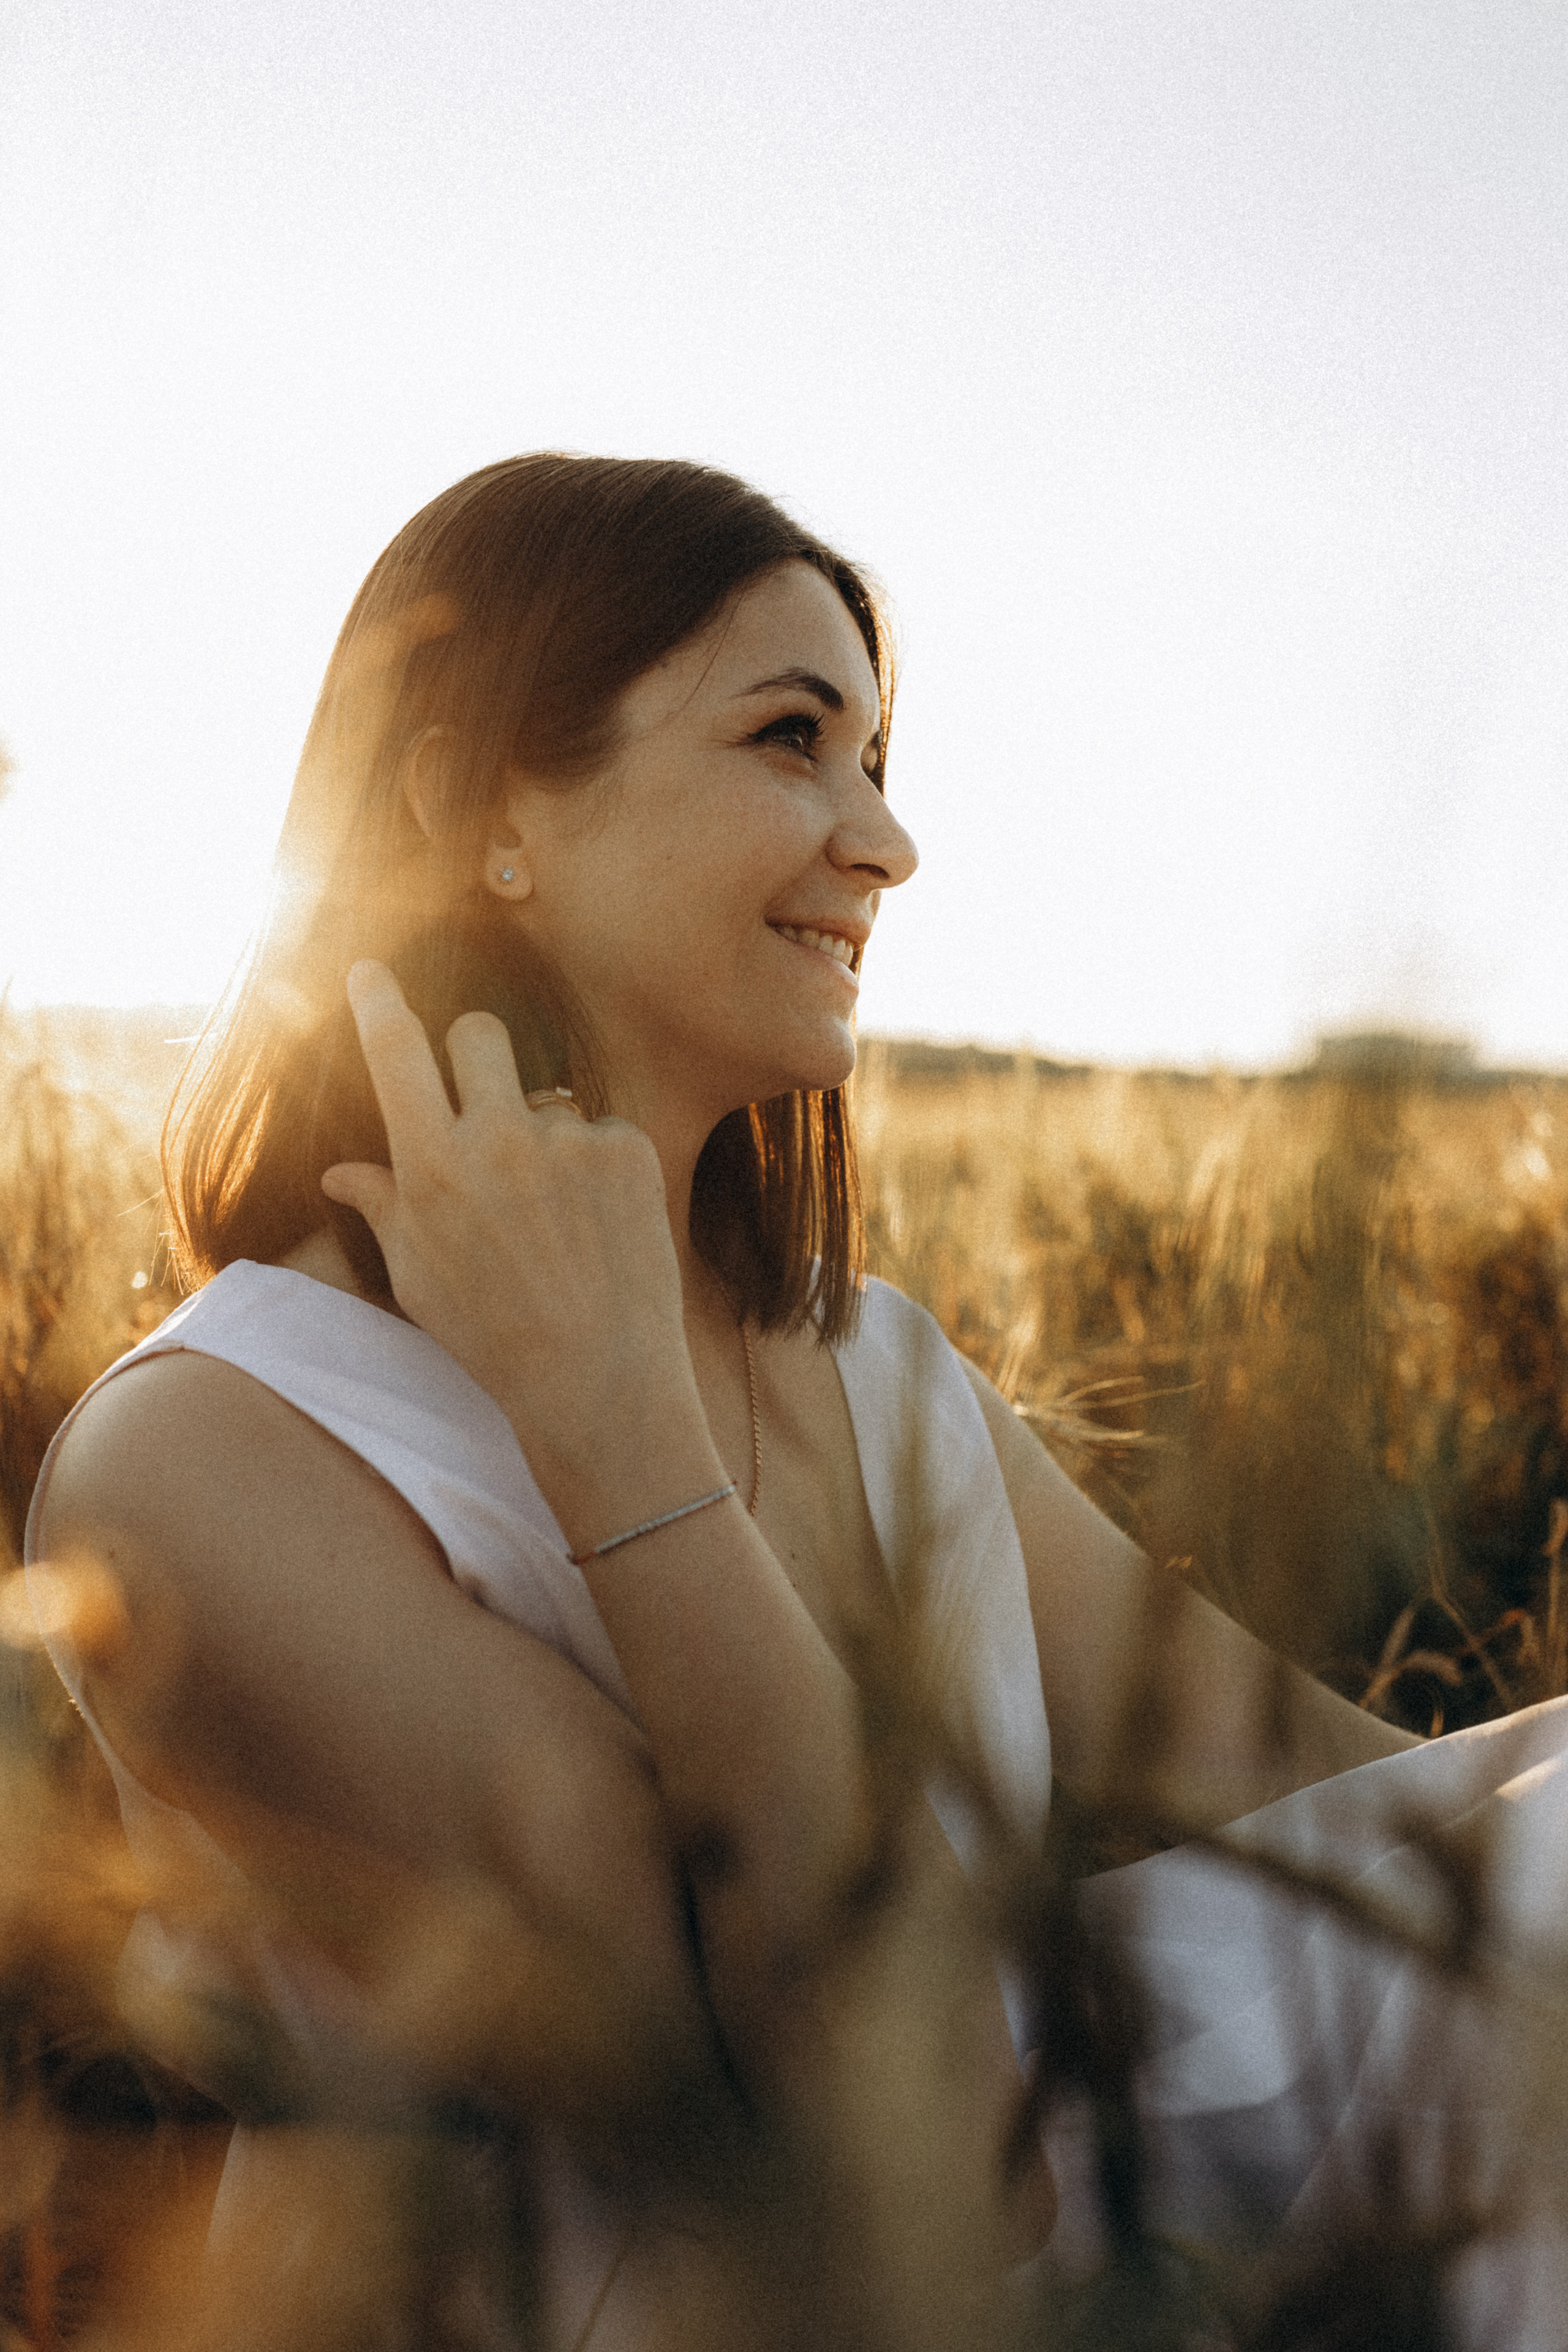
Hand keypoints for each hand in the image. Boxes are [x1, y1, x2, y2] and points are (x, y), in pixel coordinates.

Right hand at [320, 963, 719, 1549]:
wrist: (598, 1383)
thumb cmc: (494, 1337)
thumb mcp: (419, 1277)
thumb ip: (384, 1208)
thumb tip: (339, 1172)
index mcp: (432, 1167)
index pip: (396, 1053)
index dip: (378, 1001)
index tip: (369, 967)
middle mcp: (497, 1139)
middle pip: (480, 1031)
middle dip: (478, 1050)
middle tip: (485, 1096)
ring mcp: (567, 1140)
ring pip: (548, 1095)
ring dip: (546, 1135)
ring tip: (558, 1218)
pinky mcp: (628, 1149)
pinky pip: (602, 1130)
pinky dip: (600, 1170)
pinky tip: (600, 1229)